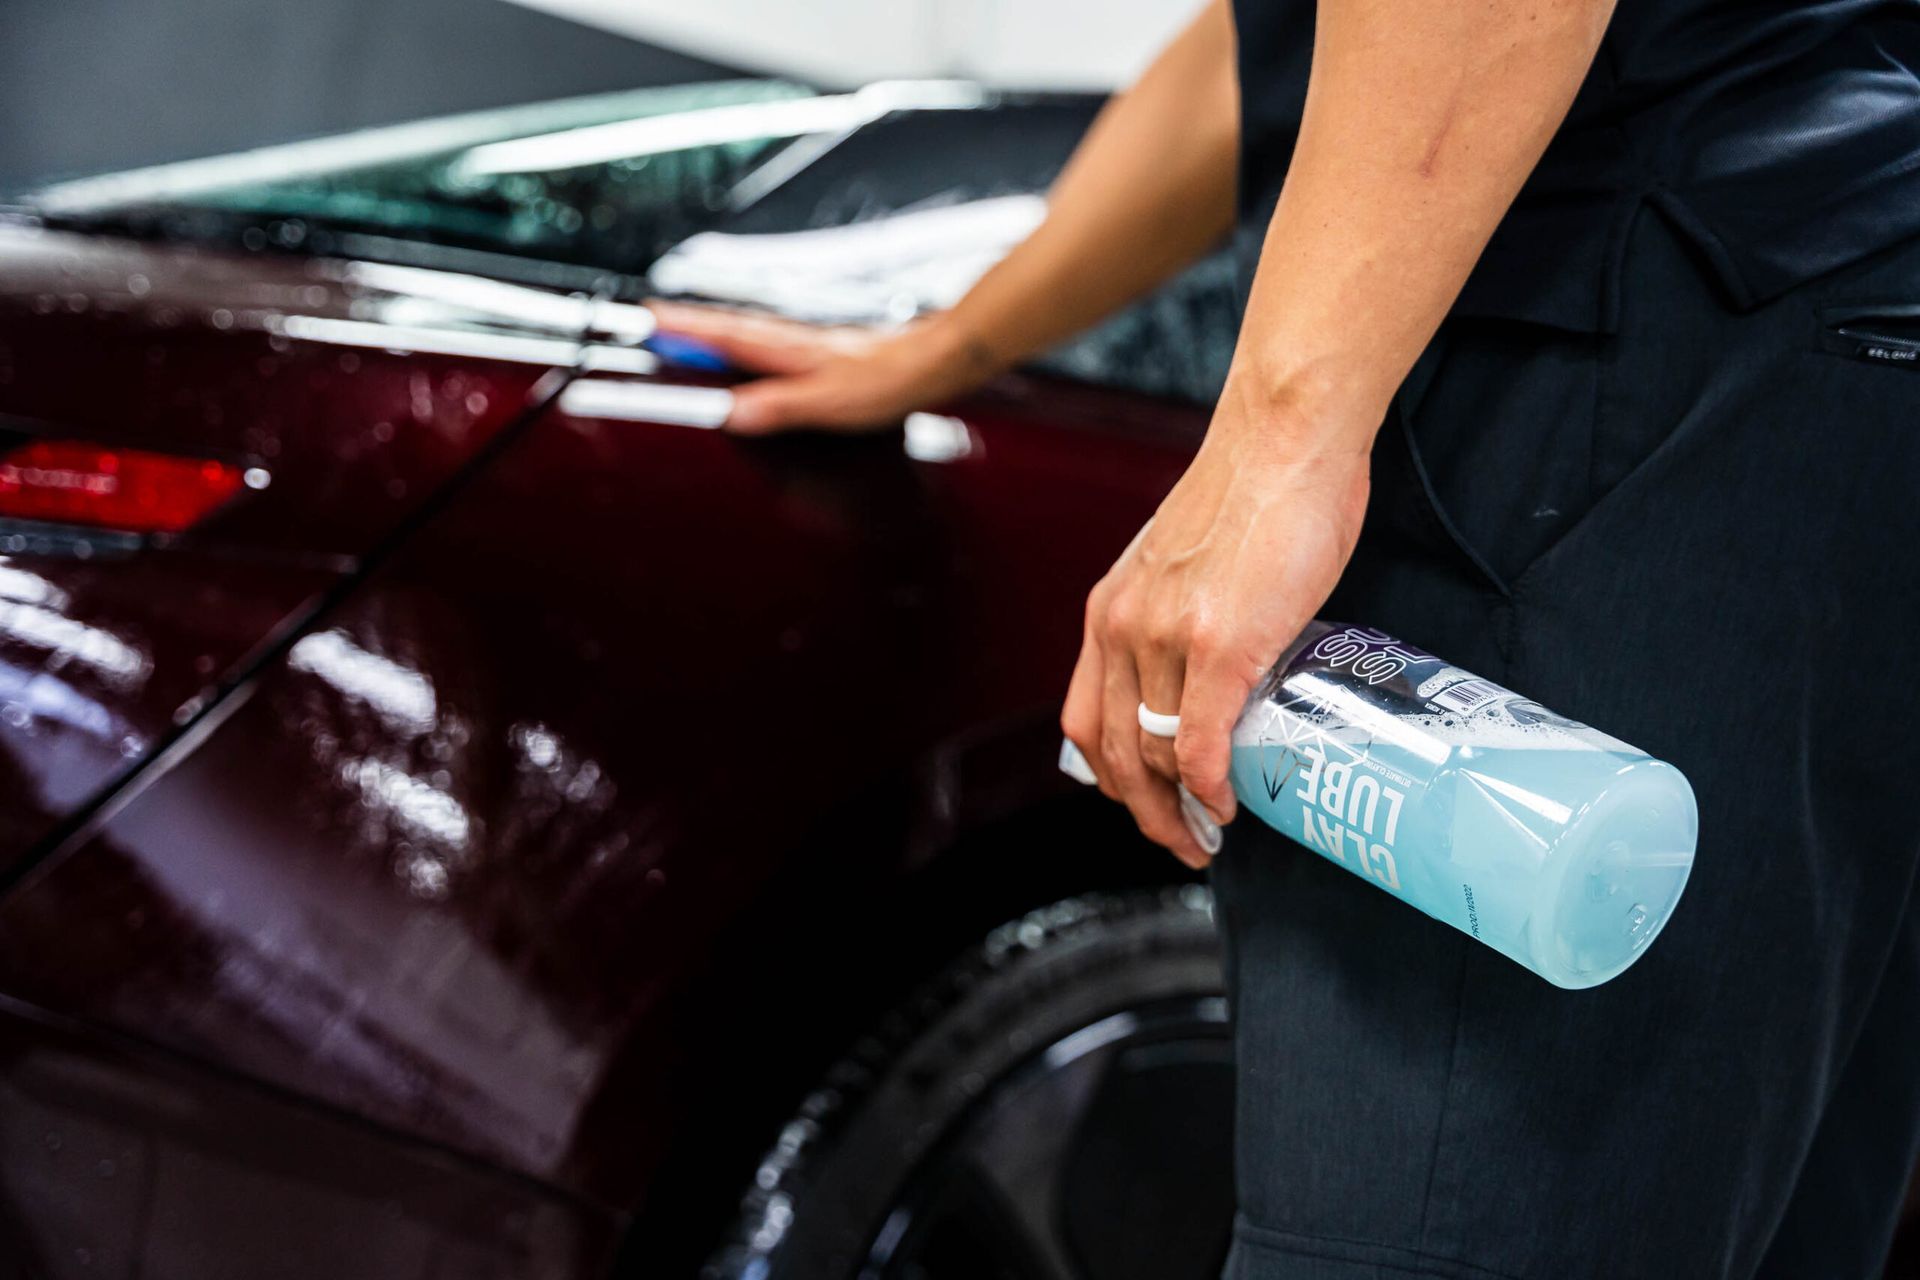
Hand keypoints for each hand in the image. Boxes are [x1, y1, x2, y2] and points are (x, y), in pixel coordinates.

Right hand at [645, 300, 1000, 434]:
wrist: (933, 363)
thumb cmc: (887, 382)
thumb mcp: (828, 403)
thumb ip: (778, 406)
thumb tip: (731, 413)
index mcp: (786, 350)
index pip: (722, 336)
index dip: (682, 330)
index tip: (645, 319)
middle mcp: (792, 341)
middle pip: (728, 330)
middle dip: (687, 325)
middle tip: (649, 320)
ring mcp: (807, 346)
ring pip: (749, 334)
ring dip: (714, 332)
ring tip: (685, 334)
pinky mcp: (823, 355)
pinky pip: (770, 346)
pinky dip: (746, 345)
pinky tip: (749, 354)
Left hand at [1060, 380, 1372, 867]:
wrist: (1284, 440)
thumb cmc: (1255, 492)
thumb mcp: (1184, 564)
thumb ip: (1178, 617)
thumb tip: (1210, 673)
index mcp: (1110, 611)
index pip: (1087, 720)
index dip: (1113, 778)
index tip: (1147, 805)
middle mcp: (1122, 629)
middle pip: (1113, 755)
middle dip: (1146, 814)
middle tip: (1183, 843)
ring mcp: (1166, 639)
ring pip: (1155, 757)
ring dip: (1180, 813)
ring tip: (1210, 835)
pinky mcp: (1219, 645)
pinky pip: (1201, 743)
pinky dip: (1211, 788)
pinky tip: (1227, 805)